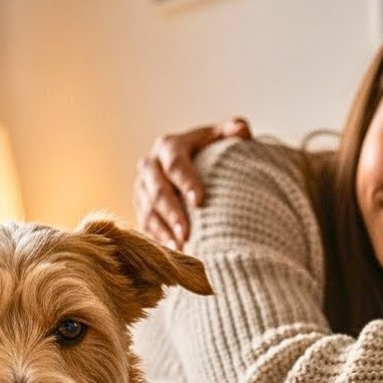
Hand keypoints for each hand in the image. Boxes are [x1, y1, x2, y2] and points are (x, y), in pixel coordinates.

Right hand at [133, 117, 251, 249]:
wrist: (190, 167)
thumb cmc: (210, 152)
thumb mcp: (221, 137)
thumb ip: (233, 130)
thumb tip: (242, 130)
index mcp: (169, 146)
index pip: (175, 163)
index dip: (186, 182)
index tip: (200, 202)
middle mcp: (150, 166)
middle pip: (157, 190)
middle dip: (171, 213)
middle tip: (186, 233)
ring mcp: (141, 189)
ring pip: (148, 210)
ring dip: (163, 230)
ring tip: (180, 247)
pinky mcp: (140, 208)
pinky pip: (145, 225)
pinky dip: (158, 239)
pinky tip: (173, 252)